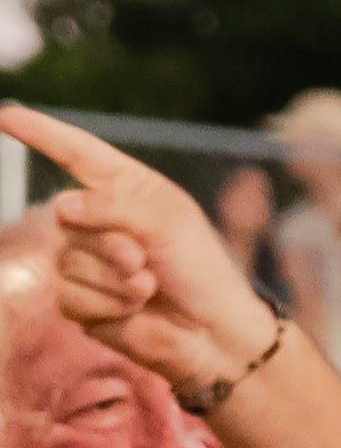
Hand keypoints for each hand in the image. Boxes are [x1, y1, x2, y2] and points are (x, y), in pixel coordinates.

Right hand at [0, 107, 279, 390]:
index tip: (7, 115)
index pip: (75, 153)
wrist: (212, 331)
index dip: (41, 133)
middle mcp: (99, 221)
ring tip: (148, 286)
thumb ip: (113, 204)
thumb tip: (63, 208)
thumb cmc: (199, 269)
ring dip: (114, 278)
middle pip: (66, 216)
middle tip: (145, 260)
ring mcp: (86, 262)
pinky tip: (134, 311)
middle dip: (109, 242)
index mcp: (126, 189)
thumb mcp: (167, 220)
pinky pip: (71, 296)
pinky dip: (109, 305)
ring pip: (68, 261)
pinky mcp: (81, 301)